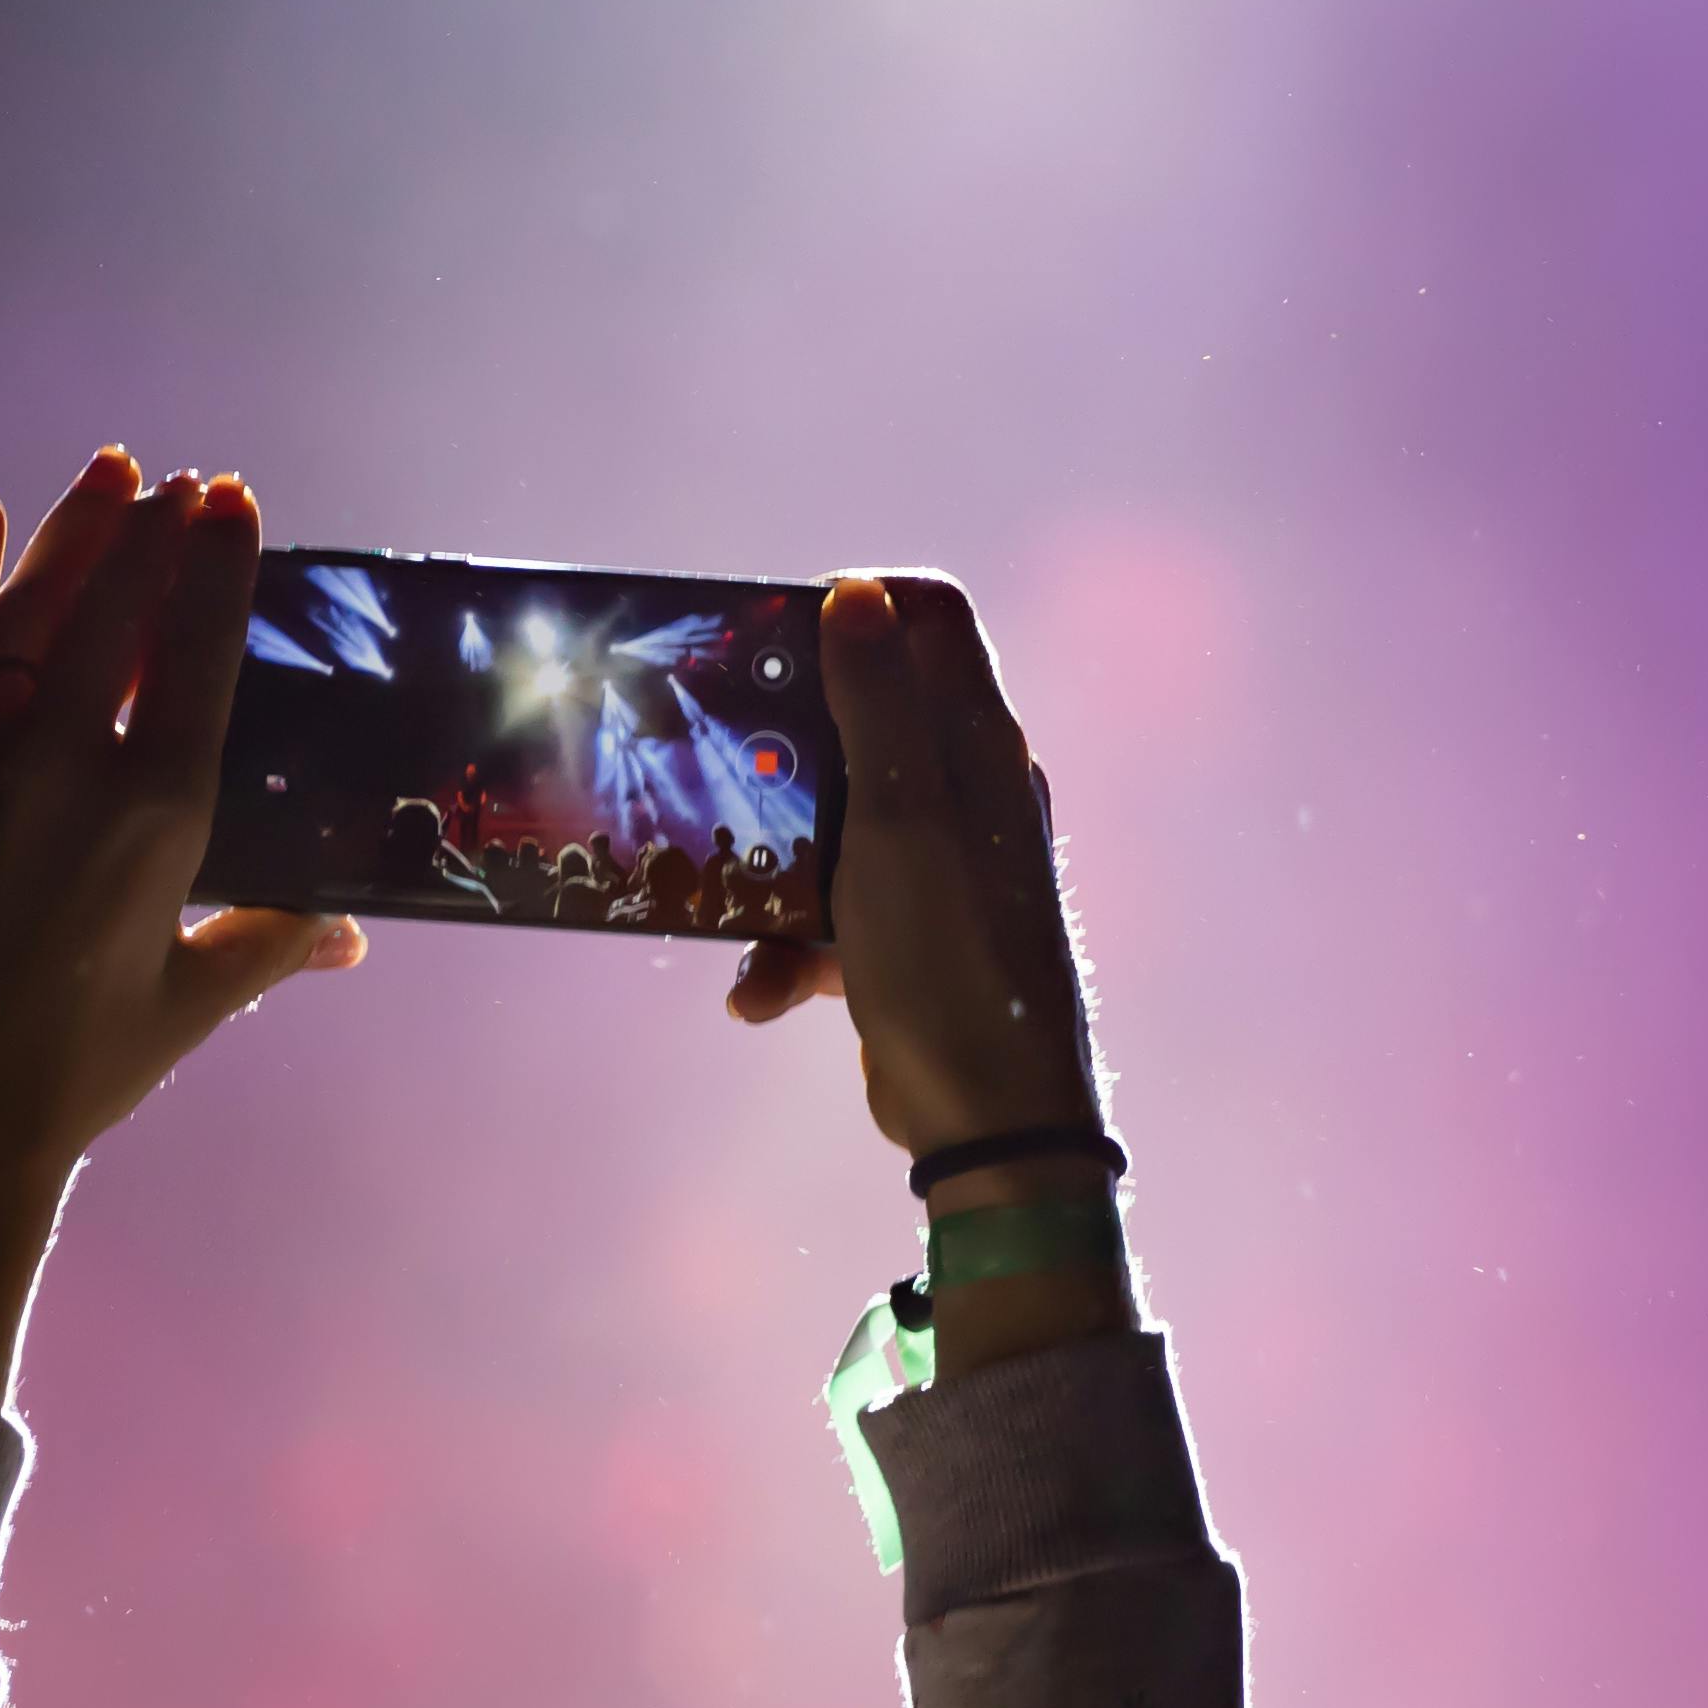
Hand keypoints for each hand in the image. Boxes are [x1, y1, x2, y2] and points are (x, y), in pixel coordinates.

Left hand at [0, 452, 360, 1401]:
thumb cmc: (79, 1066)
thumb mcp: (192, 1000)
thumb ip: (269, 942)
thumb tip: (348, 932)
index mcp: (161, 814)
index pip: (202, 658)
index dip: (216, 571)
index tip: (232, 503)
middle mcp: (73, 766)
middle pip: (120, 616)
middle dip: (154, 536)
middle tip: (181, 483)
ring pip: (35, 614)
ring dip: (75, 535)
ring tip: (112, 472)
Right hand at [729, 573, 1104, 1192]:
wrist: (989, 1115)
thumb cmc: (950, 955)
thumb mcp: (900, 818)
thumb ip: (879, 704)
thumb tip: (857, 591)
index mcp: (979, 746)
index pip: (932, 620)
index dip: (860, 606)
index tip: (777, 637)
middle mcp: (966, 791)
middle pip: (868, 713)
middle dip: (786, 738)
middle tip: (718, 751)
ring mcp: (936, 864)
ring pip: (833, 819)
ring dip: (772, 859)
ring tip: (723, 895)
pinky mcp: (903, 931)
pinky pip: (828, 909)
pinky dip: (787, 946)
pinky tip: (759, 990)